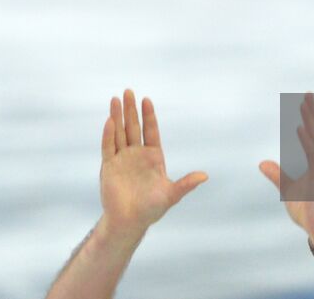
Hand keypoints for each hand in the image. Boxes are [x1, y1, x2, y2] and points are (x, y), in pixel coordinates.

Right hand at [100, 89, 206, 234]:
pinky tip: (109, 121)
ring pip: (119, 133)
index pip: (151, 131)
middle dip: (131, 110)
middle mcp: (136, 154)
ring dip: (117, 117)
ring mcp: (122, 159)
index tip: (146, 100)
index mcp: (153, 157)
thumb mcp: (171, 195)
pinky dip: (108, 134)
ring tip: (115, 99)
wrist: (129, 223)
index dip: (149, 115)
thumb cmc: (151, 209)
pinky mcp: (109, 167)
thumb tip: (205, 176)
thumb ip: (186, 184)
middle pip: (134, 127)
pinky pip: (108, 147)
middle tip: (128, 91)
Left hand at [258, 92, 313, 238]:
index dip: (313, 118)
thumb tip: (261, 162)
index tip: (308, 101)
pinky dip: (307, 141)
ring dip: (311, 120)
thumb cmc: (308, 212)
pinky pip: (313, 155)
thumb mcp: (287, 190)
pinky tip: (300, 127)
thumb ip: (277, 175)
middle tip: (308, 93)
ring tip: (305, 102)